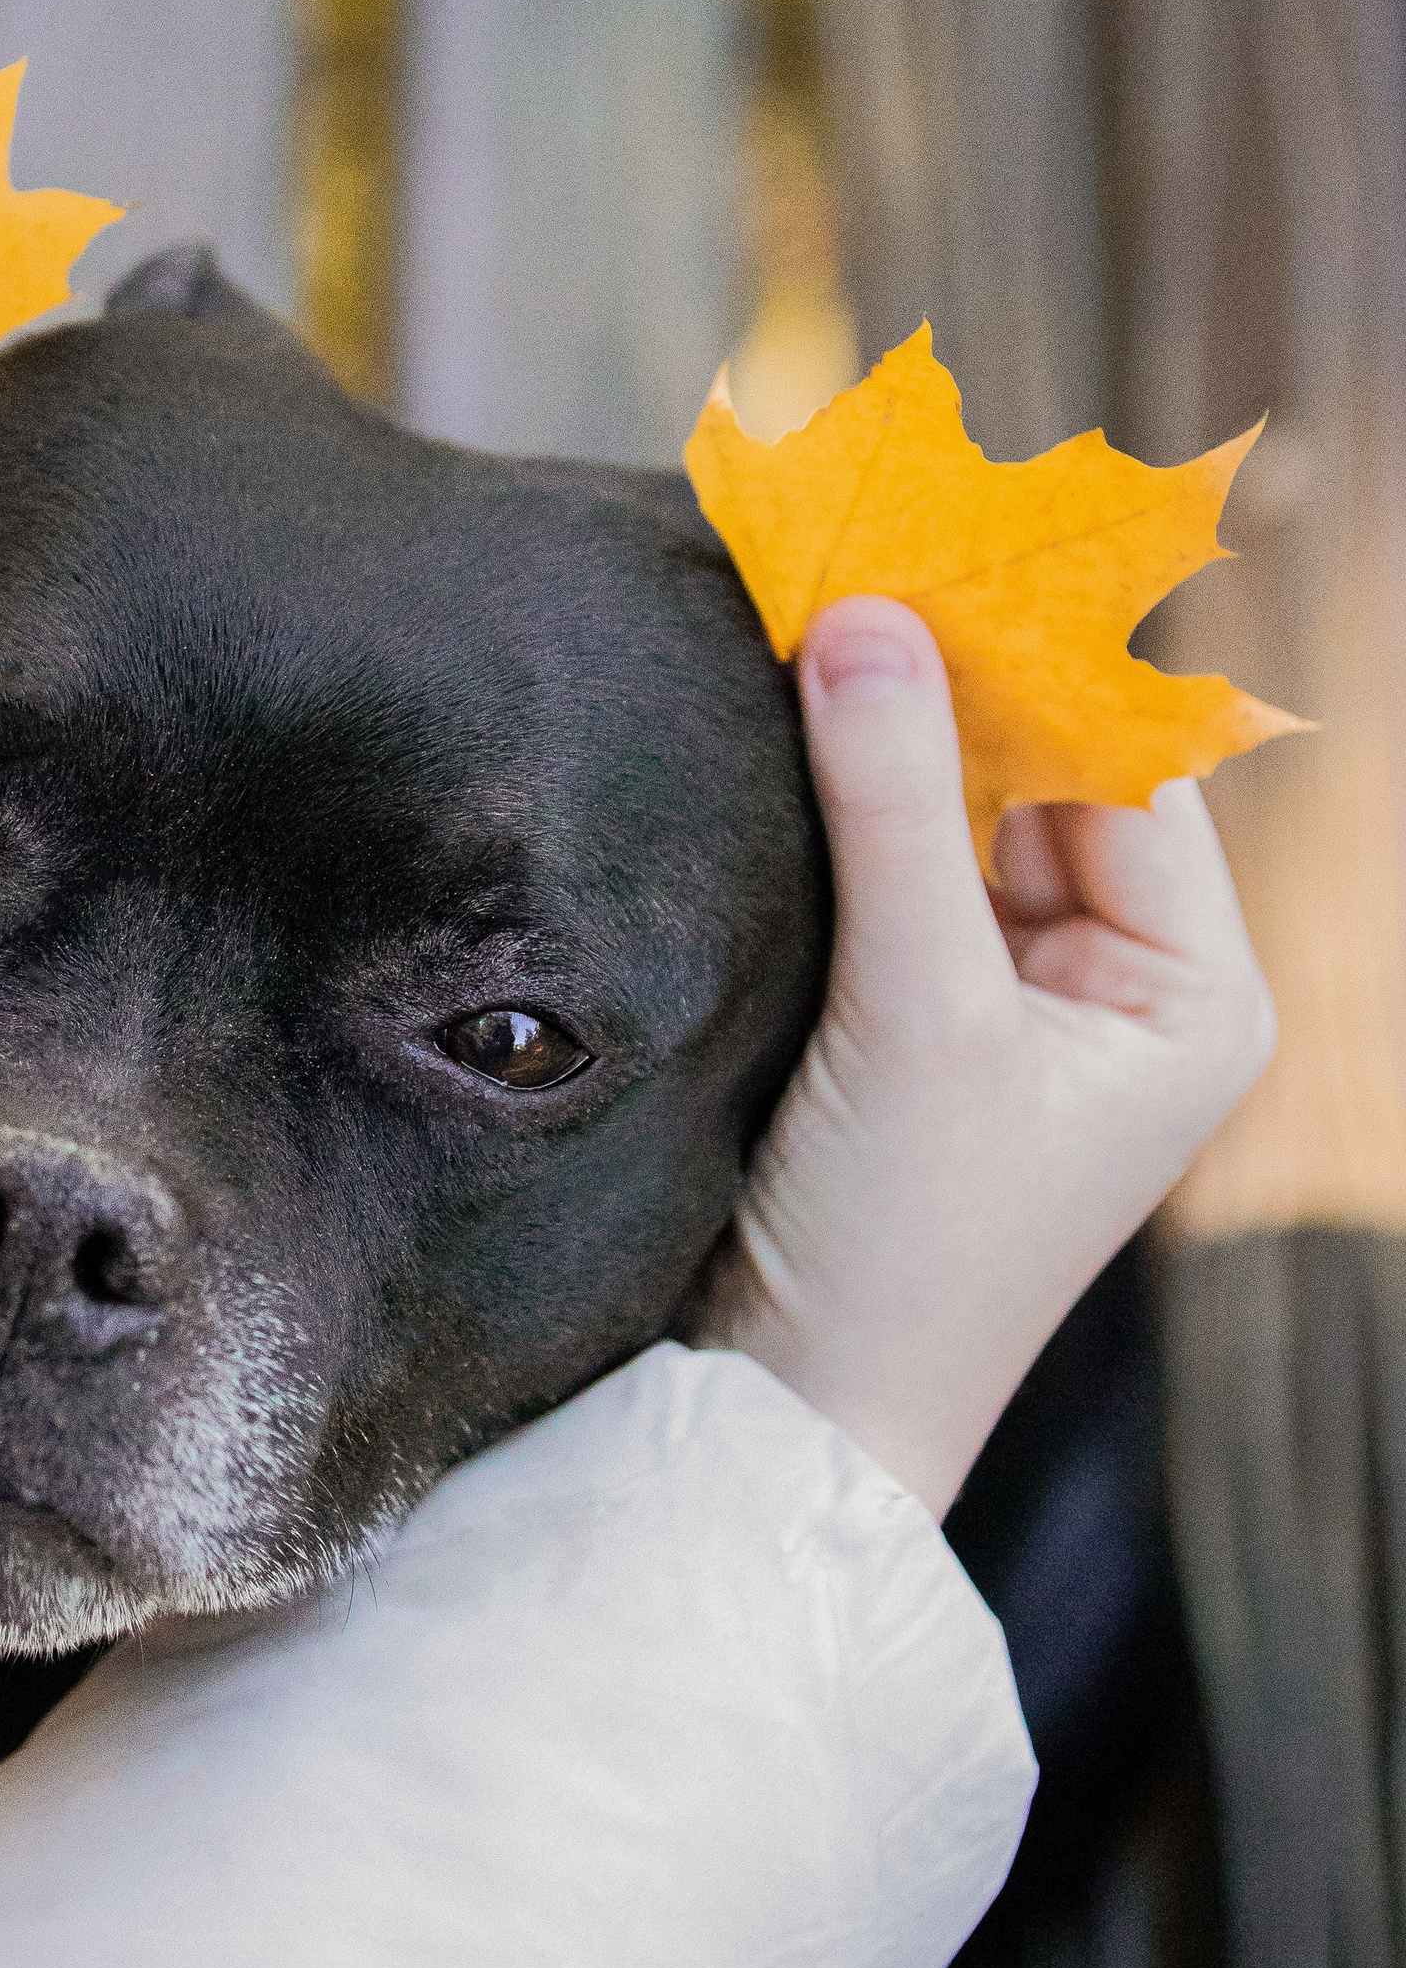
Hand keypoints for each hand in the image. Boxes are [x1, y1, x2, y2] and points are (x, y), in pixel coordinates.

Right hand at [699, 596, 1275, 1514]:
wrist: (782, 1412)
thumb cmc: (900, 1246)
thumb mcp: (915, 1010)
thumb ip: (890, 806)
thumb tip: (860, 617)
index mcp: (1192, 997)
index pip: (1127, 774)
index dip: (1028, 665)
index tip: (923, 555)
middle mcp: (1120, 994)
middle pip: (1042, 787)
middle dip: (948, 694)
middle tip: (847, 573)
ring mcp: (1012, 1012)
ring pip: (954, 826)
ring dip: (882, 750)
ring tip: (799, 638)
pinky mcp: (909, 1030)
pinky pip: (888, 884)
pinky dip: (838, 818)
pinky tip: (776, 743)